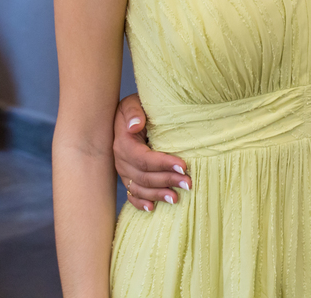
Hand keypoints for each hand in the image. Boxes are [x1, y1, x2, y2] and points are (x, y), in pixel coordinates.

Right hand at [113, 93, 191, 210]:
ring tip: (177, 198)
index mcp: (123, 144)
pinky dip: (140, 203)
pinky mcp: (127, 177)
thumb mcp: (134, 103)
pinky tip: (153, 208)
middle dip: (167, 180)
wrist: (127, 115)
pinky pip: (132, 194)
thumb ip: (134, 112)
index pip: (144, 159)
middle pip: (144, 176)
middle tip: (188, 183)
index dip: (163, 164)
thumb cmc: (137, 108)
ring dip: (158, 194)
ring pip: (139, 188)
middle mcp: (121, 160)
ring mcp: (123, 171)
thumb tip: (135, 125)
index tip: (183, 166)